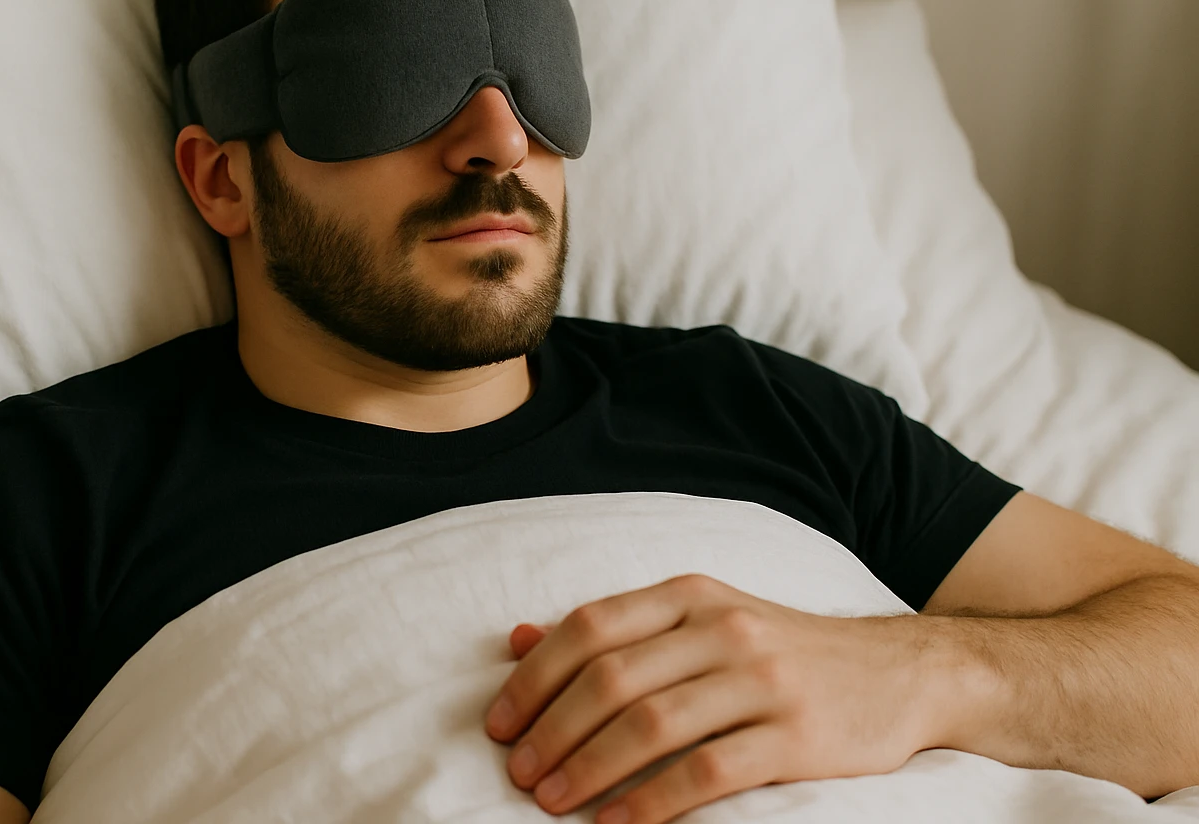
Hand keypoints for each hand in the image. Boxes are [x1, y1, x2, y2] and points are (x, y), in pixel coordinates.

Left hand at [485, 573, 937, 822]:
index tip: (499, 725)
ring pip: (652, 724)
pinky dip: (654, 800)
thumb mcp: (700, 622)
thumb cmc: (779, 651)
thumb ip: (614, 632)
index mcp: (689, 597)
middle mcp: (721, 628)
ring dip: (590, 768)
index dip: (534, 678)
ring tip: (553, 801)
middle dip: (552, 731)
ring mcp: (761, 679)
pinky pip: (708, 771)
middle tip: (520, 774)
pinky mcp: (796, 734)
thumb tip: (516, 639)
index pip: (590, 627)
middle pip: (612, 678)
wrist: (900, 673)